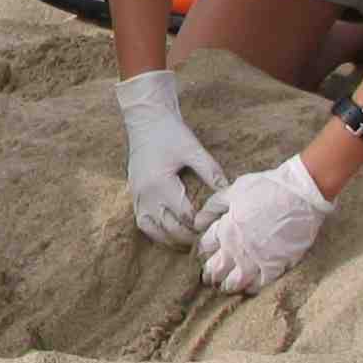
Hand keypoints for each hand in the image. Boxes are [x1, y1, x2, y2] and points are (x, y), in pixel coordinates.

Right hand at [116, 69, 229, 245]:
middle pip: (168, 228)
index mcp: (161, 183)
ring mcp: (137, 196)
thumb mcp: (193, 149)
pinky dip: (156, 232)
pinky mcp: (134, 194)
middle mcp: (146, 194)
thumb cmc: (170, 132)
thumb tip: (228, 190)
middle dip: (188, 237)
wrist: (145, 119)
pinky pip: (142, 222)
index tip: (215, 228)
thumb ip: (210, 171)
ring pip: (152, 230)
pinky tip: (169, 233)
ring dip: (170, 239)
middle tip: (206, 240)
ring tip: (187, 243)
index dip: (200, 225)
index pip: (184, 215)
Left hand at [194, 154, 334, 292]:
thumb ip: (214, 205)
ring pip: (235, 281)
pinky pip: (260, 285)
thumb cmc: (267, 188)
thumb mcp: (235, 190)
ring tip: (226, 288)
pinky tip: (250, 289)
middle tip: (210, 278)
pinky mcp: (276, 266)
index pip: (206, 245)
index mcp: (225, 229)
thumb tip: (197, 221)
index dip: (204, 250)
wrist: (300, 195)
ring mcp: (256, 260)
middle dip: (211, 274)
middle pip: (217, 268)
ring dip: (228, 285)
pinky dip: (253, 288)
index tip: (204, 254)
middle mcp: (237, 248)